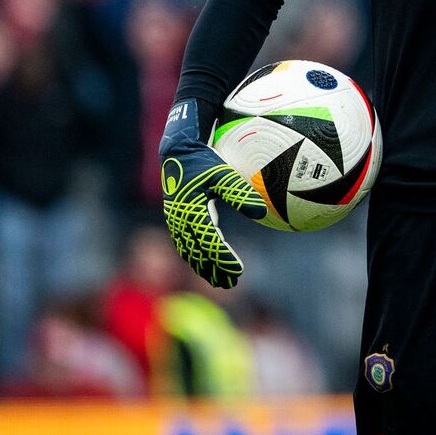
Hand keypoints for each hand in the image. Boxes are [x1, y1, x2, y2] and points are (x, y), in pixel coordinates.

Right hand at [159, 98, 266, 287]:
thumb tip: (260, 212)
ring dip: (204, 267)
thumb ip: (240, 193)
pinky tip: (207, 264)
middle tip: (231, 283)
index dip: (223, 258)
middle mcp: (180, 220)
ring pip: (189, 252)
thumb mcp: (223, 174)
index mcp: (192, 211)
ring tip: (220, 281)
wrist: (177, 151)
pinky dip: (196, 257)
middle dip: (213, 269)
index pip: (210, 242)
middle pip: (198, 253)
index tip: (238, 271)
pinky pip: (185, 244)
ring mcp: (175, 221)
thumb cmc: (204, 160)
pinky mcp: (175, 219)